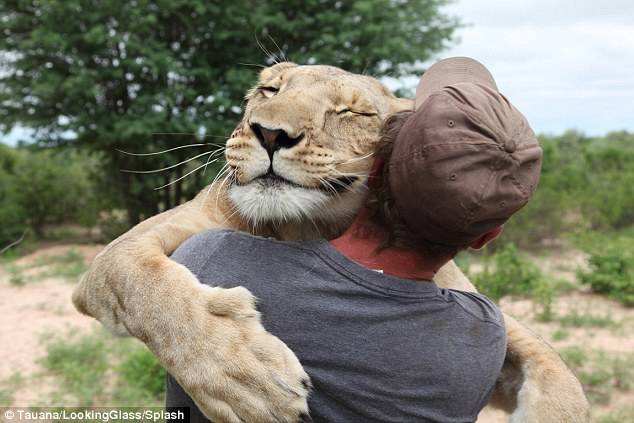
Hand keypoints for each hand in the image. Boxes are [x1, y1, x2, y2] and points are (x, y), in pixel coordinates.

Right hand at [165, 285, 310, 422]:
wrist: (151, 303)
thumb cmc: (190, 295)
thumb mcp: (220, 294)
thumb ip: (239, 303)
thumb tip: (256, 311)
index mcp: (234, 335)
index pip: (270, 357)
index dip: (289, 372)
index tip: (305, 385)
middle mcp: (224, 360)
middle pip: (262, 386)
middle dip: (284, 402)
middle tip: (302, 413)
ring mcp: (210, 378)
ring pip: (245, 404)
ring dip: (267, 416)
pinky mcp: (196, 388)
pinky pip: (219, 413)